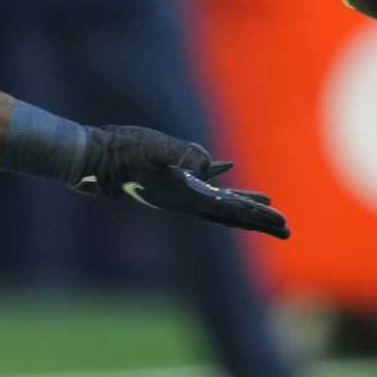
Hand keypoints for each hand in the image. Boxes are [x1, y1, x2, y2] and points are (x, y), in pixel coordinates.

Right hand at [77, 125, 289, 238]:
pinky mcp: (167, 178)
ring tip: (268, 204)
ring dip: (244, 202)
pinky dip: (218, 176)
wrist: (88, 159)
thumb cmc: (118, 151)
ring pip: (218, 200)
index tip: (281, 221)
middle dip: (259, 220)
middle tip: (287, 229)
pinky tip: (227, 167)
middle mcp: (183, 200)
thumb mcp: (153, 147)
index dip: (257, 215)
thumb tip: (210, 164)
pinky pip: (201, 180)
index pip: (230, 208)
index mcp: (184, 196)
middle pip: (230, 213)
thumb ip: (182, 154)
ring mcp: (176, 191)